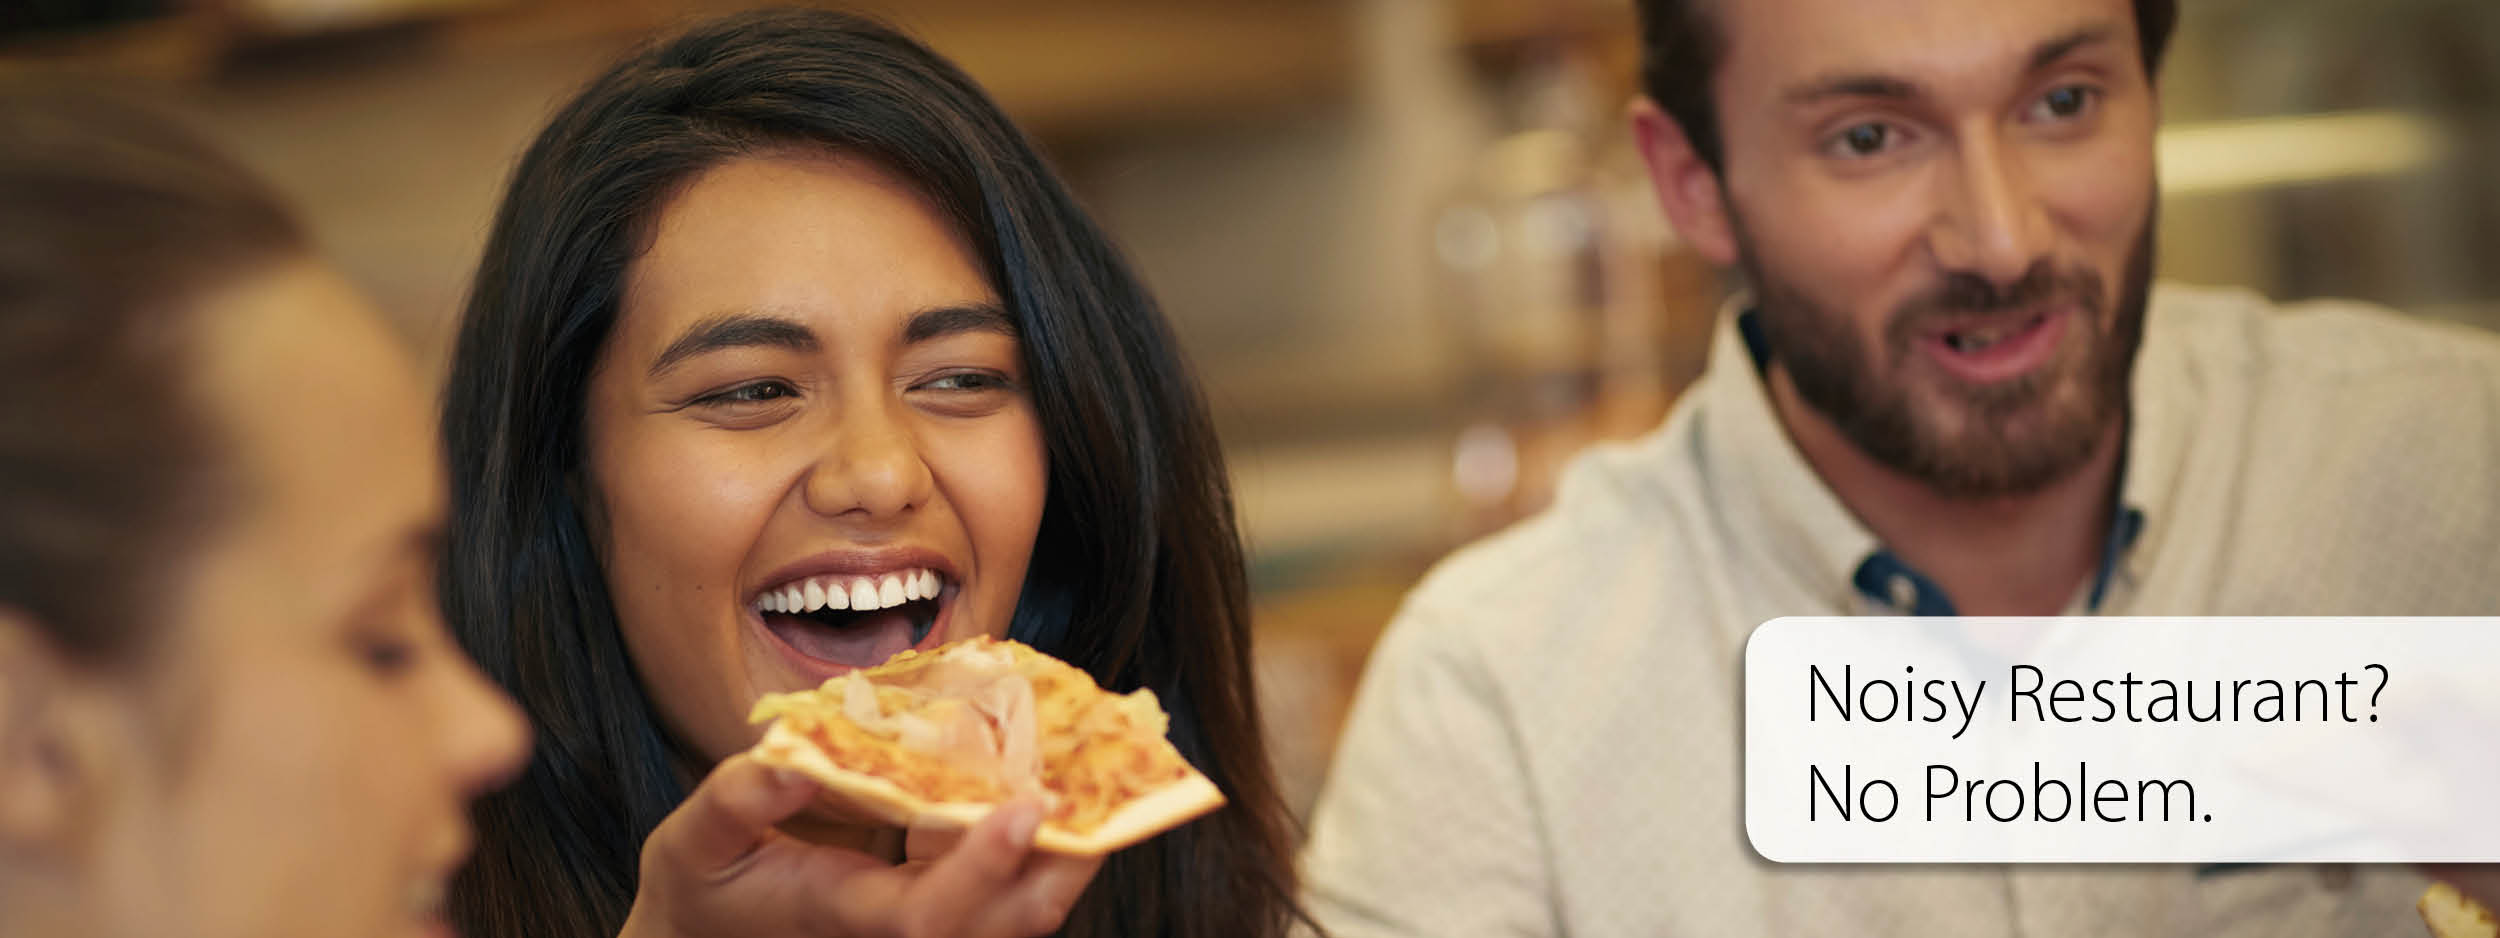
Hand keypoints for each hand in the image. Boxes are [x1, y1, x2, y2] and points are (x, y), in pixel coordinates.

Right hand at [619, 753, 1102, 937]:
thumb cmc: (701, 890)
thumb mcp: (693, 841)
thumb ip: (742, 799)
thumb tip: (797, 755)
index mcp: (846, 918)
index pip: (930, 914)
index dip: (984, 864)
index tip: (1029, 804)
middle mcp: (900, 936)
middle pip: (1007, 923)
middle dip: (1065, 861)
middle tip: (1107, 779)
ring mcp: (927, 927)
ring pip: (1020, 910)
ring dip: (1066, 846)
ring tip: (1103, 764)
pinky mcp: (939, 910)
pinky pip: (1007, 884)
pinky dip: (1038, 837)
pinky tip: (1052, 773)